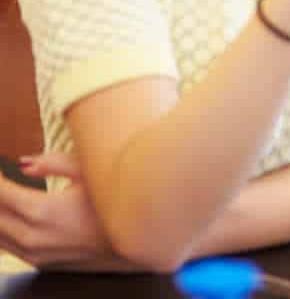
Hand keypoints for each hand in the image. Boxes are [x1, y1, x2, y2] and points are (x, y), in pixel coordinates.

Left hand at [0, 153, 133, 270]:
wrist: (139, 244)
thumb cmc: (120, 205)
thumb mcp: (91, 173)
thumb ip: (53, 163)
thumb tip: (25, 163)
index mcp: (41, 211)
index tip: (1, 166)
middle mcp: (32, 237)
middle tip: (4, 181)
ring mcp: (34, 254)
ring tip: (7, 198)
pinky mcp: (40, 263)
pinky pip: (6, 247)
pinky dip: (2, 230)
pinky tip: (7, 218)